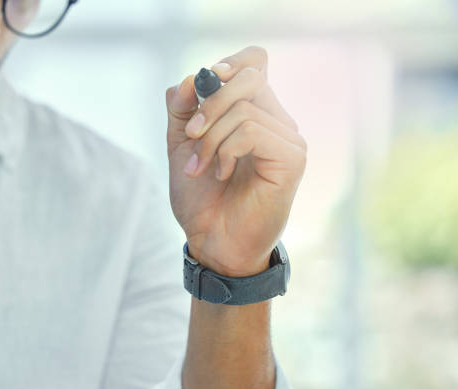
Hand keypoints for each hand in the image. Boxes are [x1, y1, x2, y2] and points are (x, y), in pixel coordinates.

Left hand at [165, 46, 306, 276]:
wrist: (212, 242)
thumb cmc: (201, 198)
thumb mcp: (182, 145)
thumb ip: (183, 109)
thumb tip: (192, 77)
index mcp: (255, 113)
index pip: (255, 62)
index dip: (227, 65)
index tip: (202, 88)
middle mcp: (277, 121)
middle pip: (250, 76)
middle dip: (209, 103)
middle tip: (191, 135)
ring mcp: (288, 140)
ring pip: (244, 108)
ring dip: (209, 138)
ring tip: (200, 167)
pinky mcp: (292, 159)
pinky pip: (251, 131)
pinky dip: (225, 150)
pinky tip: (221, 173)